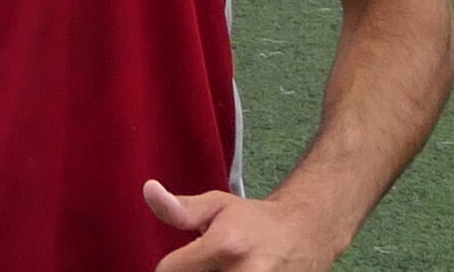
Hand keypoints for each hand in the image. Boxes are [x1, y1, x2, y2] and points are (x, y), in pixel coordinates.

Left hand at [145, 181, 349, 271]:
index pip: (169, 271)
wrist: (305, 235)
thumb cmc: (255, 221)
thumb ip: (180, 208)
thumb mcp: (217, 205)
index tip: (184, 258)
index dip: (171, 265)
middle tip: (209, 262)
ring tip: (222, 267)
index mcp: (226, 247)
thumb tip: (148, 190)